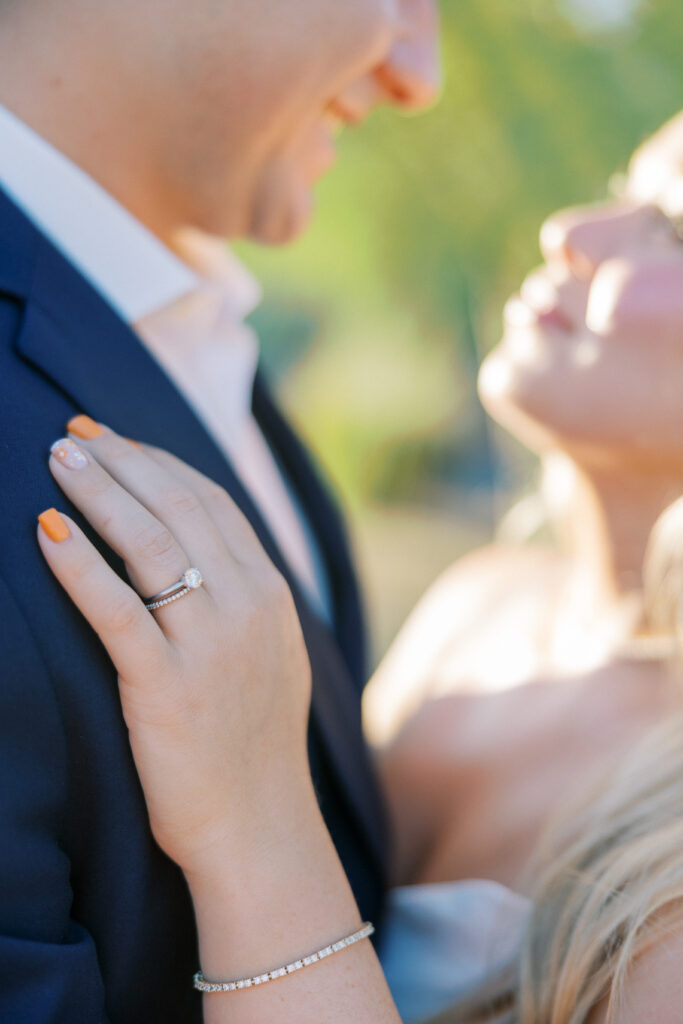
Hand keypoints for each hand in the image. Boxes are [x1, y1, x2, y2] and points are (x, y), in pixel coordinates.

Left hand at [37, 423, 313, 877]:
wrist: (260, 824)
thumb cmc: (253, 741)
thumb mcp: (271, 652)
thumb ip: (244, 594)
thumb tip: (202, 549)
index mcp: (272, 591)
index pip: (211, 500)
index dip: (156, 460)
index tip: (112, 437)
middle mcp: (247, 604)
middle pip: (177, 506)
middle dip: (121, 459)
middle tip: (72, 434)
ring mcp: (210, 643)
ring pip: (148, 542)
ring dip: (98, 491)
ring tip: (56, 459)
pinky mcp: (167, 685)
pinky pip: (116, 609)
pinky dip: (78, 564)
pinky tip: (46, 531)